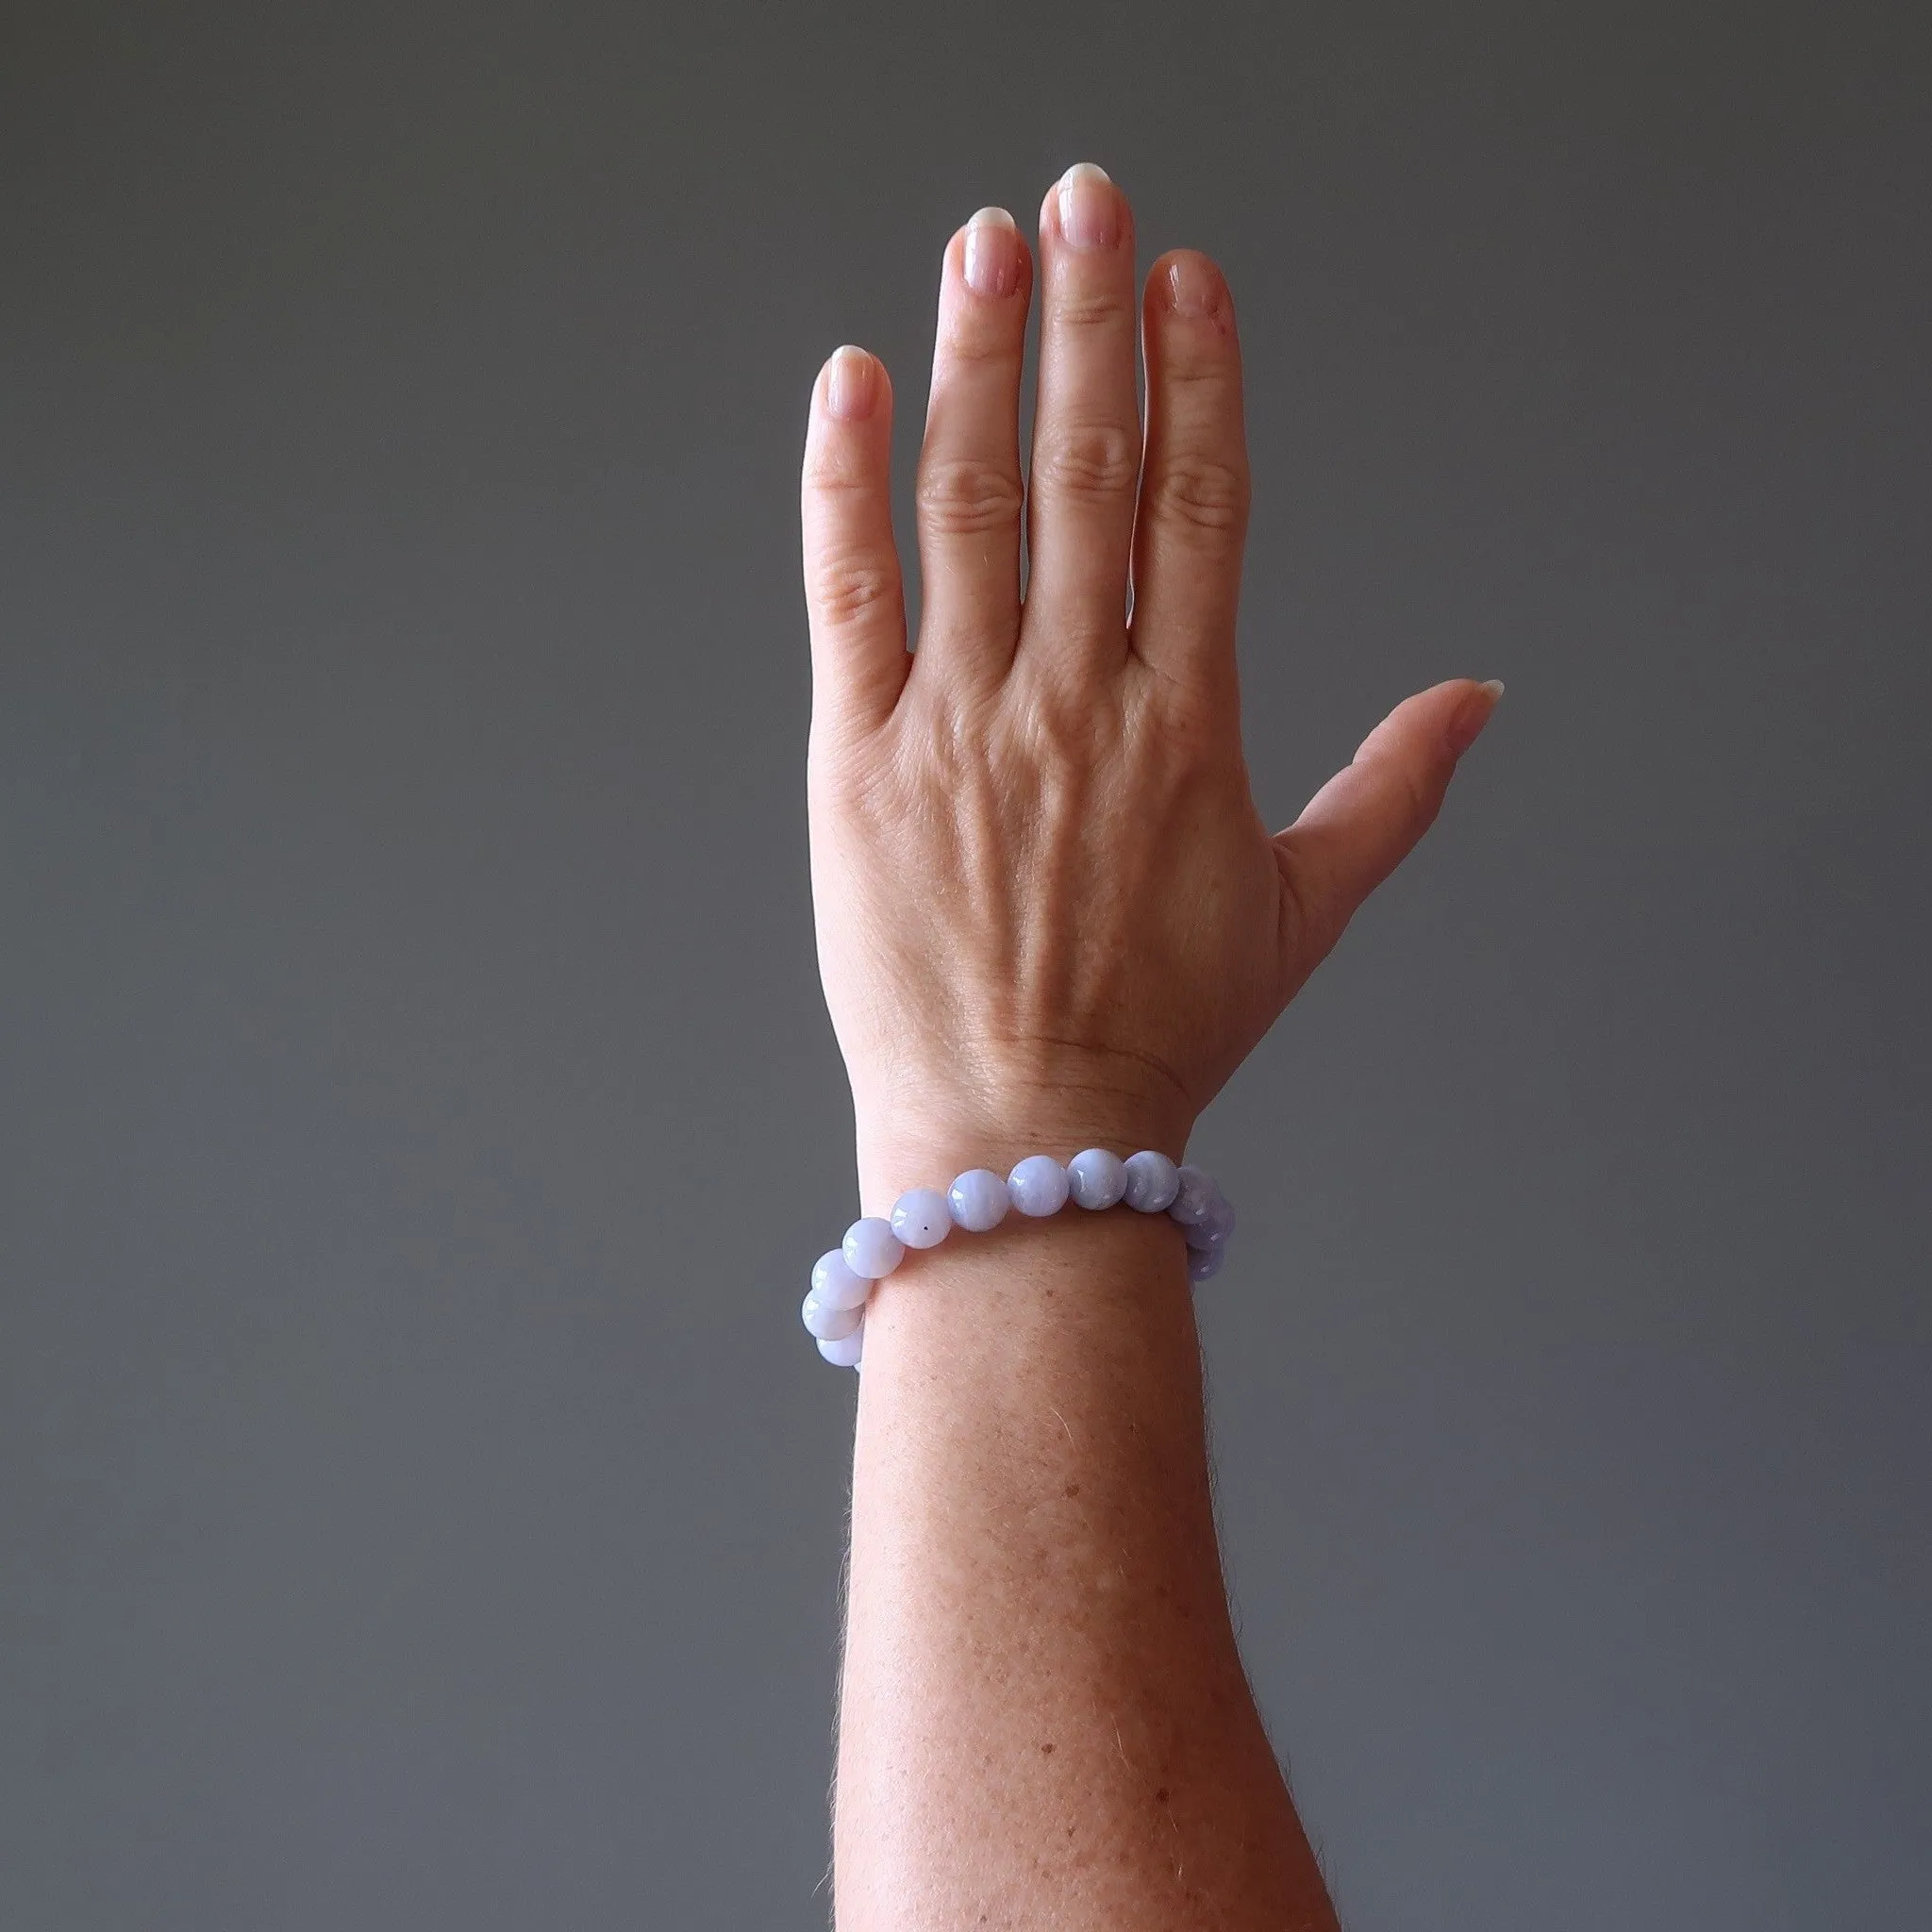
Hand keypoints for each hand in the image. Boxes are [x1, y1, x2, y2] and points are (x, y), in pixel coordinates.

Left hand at [801, 165, 1499, 1201]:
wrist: (1023, 1142)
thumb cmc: (1160, 1034)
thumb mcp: (1305, 913)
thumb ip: (1395, 792)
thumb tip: (1480, 698)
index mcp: (1186, 727)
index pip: (1201, 509)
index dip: (1196, 379)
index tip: (1185, 278)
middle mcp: (1076, 704)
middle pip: (1090, 473)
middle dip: (1085, 321)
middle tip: (1081, 197)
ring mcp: (959, 728)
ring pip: (969, 509)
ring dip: (976, 364)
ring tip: (981, 247)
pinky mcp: (857, 765)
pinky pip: (846, 598)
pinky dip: (841, 486)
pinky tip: (848, 386)